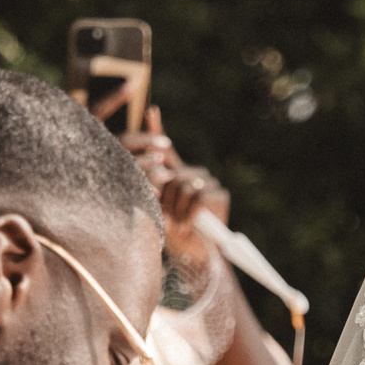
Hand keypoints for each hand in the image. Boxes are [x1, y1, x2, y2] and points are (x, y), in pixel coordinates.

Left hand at [123, 105, 230, 269]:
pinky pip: (197, 198)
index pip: (165, 151)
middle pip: (171, 175)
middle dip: (166, 200)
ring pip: (183, 187)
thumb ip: (152, 189)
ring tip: (180, 224)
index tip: (150, 109)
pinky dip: (190, 215)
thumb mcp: (155, 209)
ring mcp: (208, 182)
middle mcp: (193, 174)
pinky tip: (192, 226)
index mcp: (175, 175)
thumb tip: (145, 171)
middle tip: (171, 219)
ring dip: (178, 210)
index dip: (156, 128)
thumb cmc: (172, 233)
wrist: (193, 254)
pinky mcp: (219, 194)